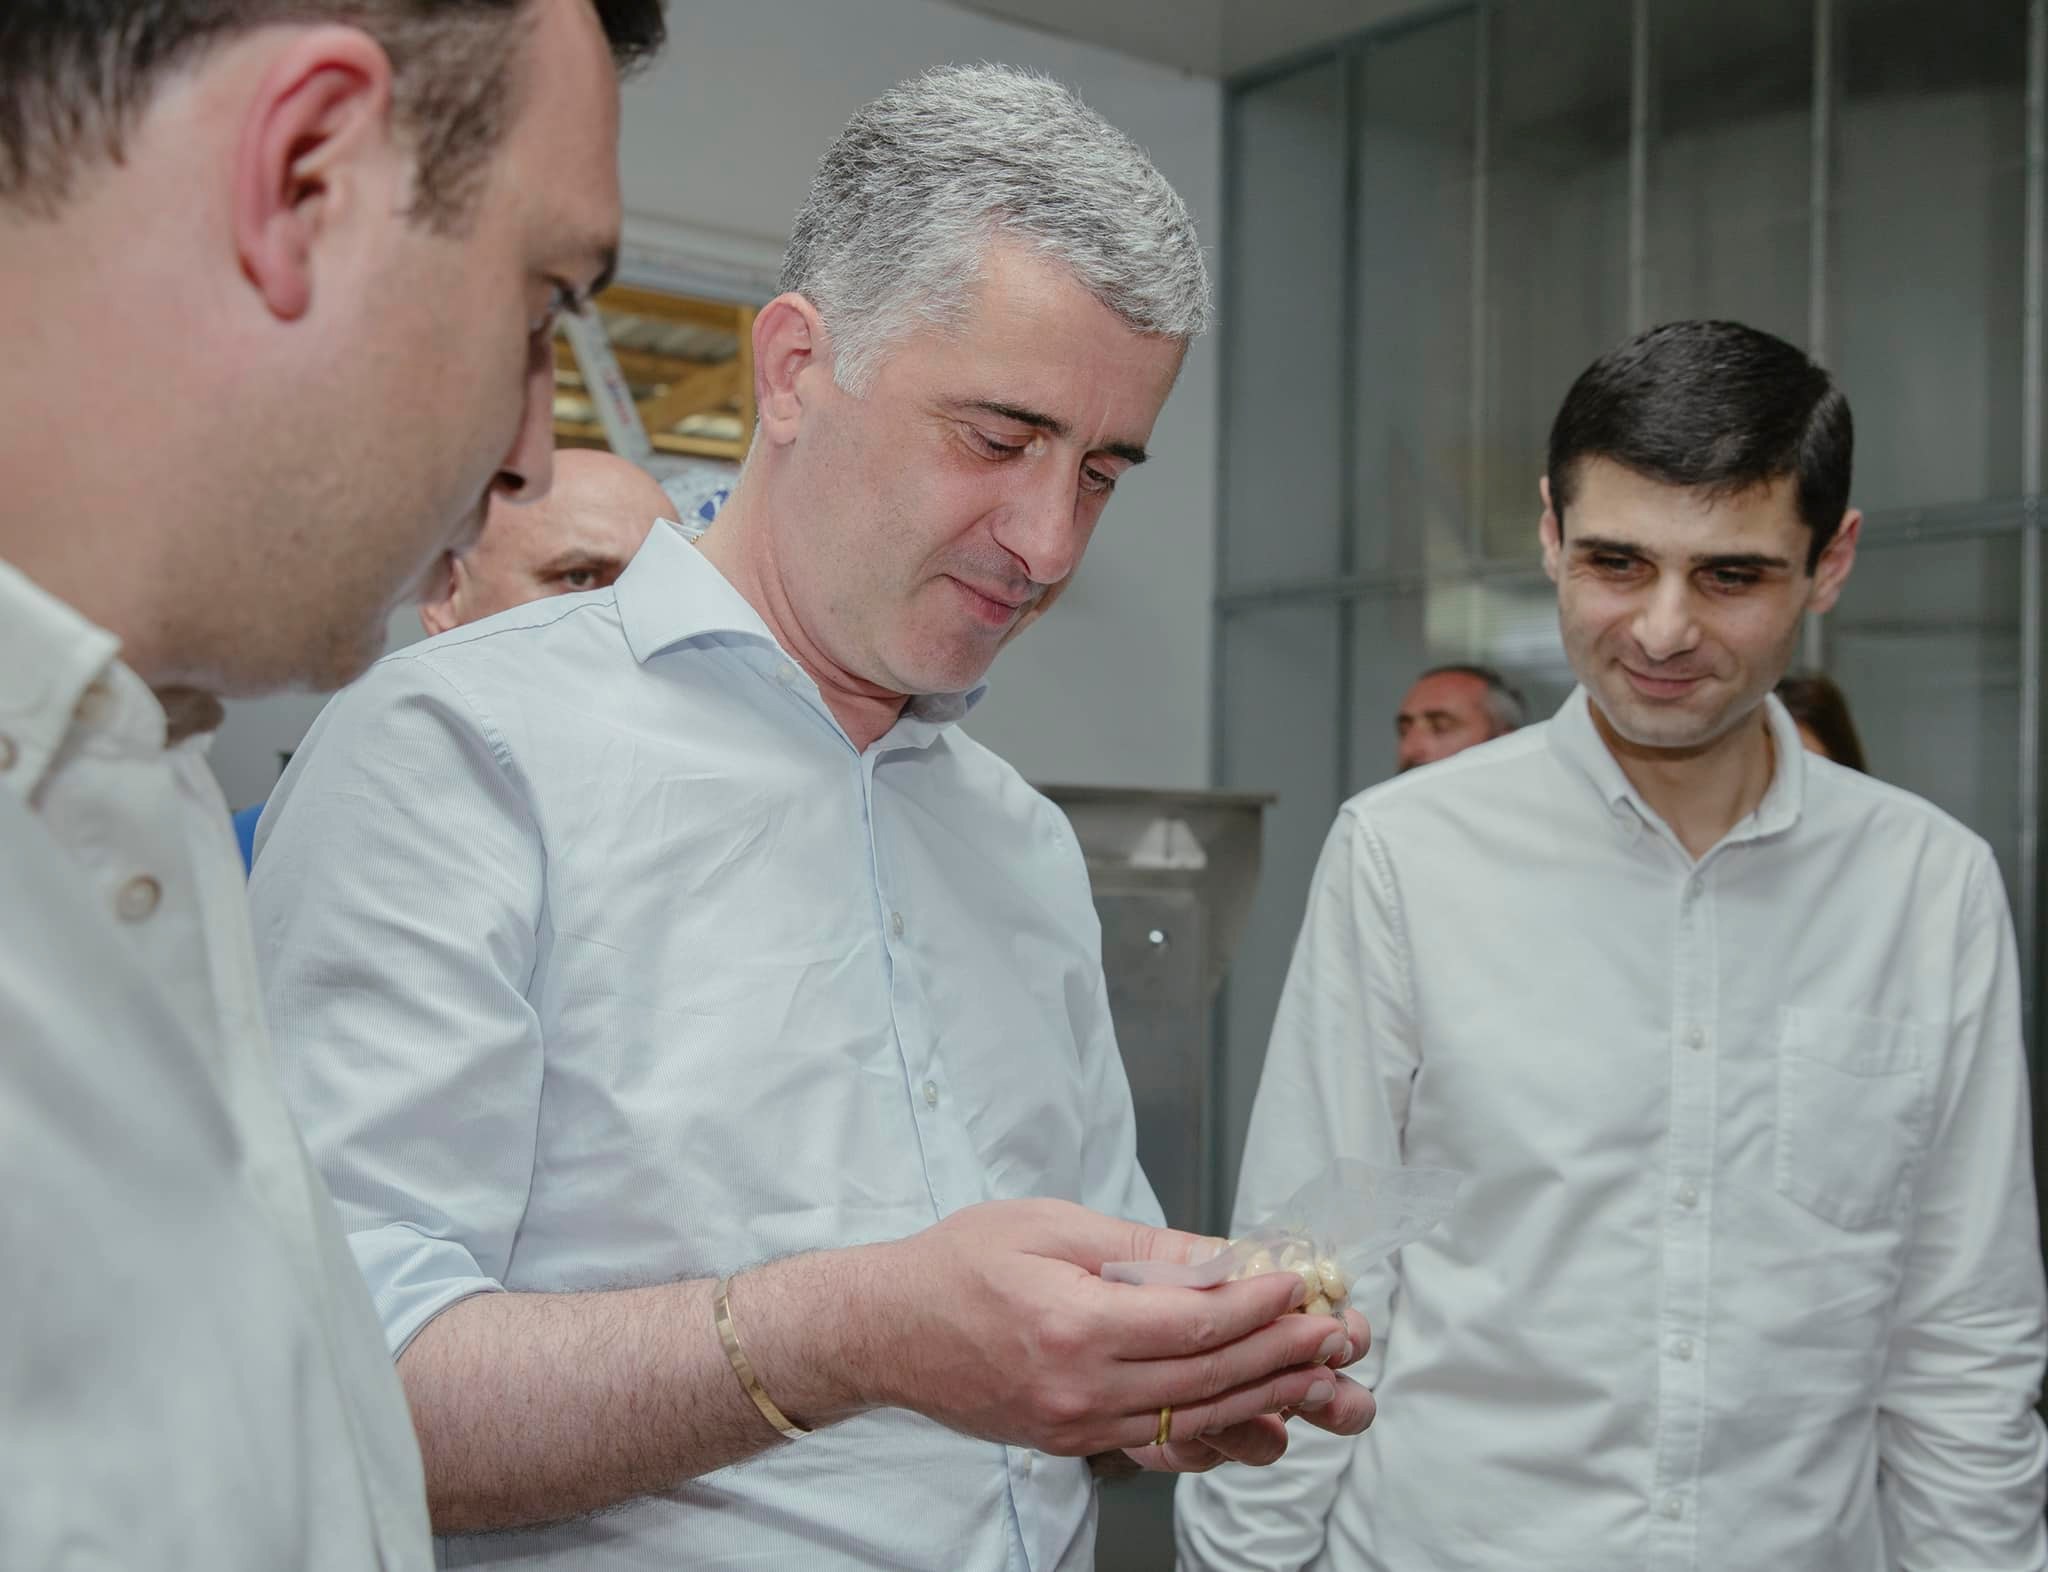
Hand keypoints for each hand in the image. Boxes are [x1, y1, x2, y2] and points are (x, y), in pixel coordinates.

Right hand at [849, 1199, 1374, 1462]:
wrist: (886, 1330)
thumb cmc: (958, 1263)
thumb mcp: (1050, 1226)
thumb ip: (1141, 1246)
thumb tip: (1221, 1256)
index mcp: (1074, 1325)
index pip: (1196, 1321)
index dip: (1259, 1305)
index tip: (1299, 1285)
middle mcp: (1080, 1389)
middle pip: (1208, 1376)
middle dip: (1282, 1355)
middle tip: (1335, 1334)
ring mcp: (1076, 1426)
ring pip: (1194, 1417)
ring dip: (1263, 1395)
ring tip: (1316, 1374)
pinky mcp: (1072, 1442)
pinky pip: (1160, 1439)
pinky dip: (1215, 1425)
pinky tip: (1255, 1411)